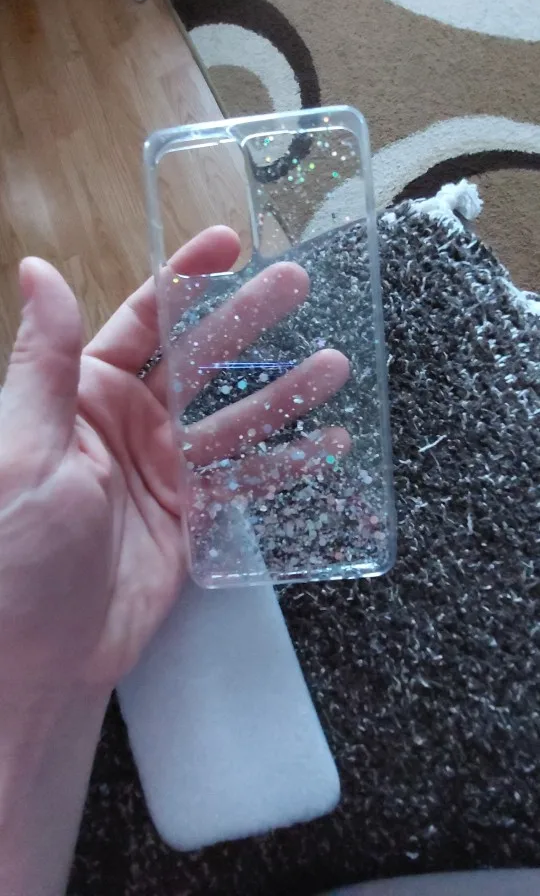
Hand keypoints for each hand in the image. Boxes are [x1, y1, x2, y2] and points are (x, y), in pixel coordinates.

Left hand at [0, 227, 348, 701]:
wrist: (37, 657)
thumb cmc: (14, 553)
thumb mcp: (21, 448)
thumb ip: (45, 362)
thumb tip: (39, 271)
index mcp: (84, 395)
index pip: (142, 320)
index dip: (185, 279)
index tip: (229, 243)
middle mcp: (129, 423)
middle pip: (200, 359)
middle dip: (248, 321)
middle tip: (299, 284)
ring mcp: (164, 470)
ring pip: (234, 417)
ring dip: (282, 390)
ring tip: (335, 363)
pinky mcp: (190, 516)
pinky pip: (244, 480)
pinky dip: (286, 463)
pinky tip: (327, 444)